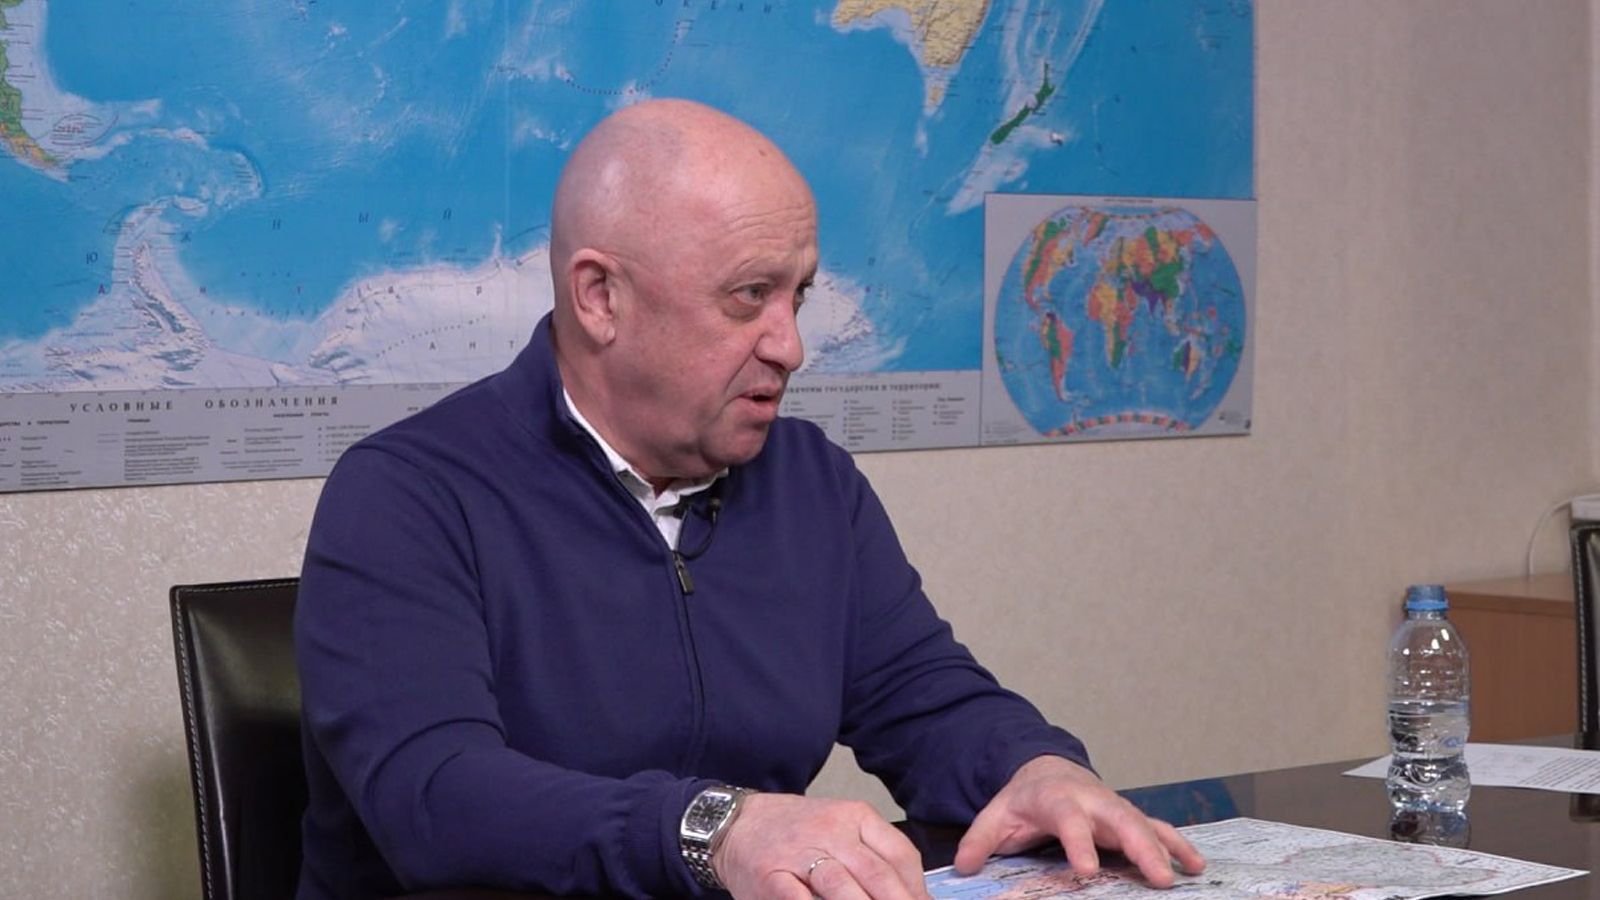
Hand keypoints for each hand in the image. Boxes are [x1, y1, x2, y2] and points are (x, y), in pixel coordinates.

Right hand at [714, 793, 933, 899]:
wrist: (737, 823)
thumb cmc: (797, 834)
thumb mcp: (842, 831)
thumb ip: (876, 859)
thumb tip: (918, 897)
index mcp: (855, 817)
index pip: (900, 855)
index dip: (917, 891)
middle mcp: (831, 831)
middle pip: (877, 875)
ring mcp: (799, 853)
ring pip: (841, 886)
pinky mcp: (771, 875)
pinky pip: (800, 899)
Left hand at [953, 755, 1205, 887]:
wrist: (1046, 771)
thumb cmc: (1022, 800)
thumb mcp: (995, 816)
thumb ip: (979, 841)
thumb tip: (963, 866)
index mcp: (1057, 800)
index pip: (1070, 822)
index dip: (1079, 845)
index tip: (1087, 872)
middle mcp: (1092, 802)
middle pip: (1120, 821)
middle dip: (1141, 847)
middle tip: (1158, 878)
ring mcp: (1114, 808)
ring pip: (1145, 824)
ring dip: (1167, 847)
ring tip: (1188, 873)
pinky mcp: (1128, 817)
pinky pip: (1157, 829)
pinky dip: (1177, 844)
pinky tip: (1196, 865)